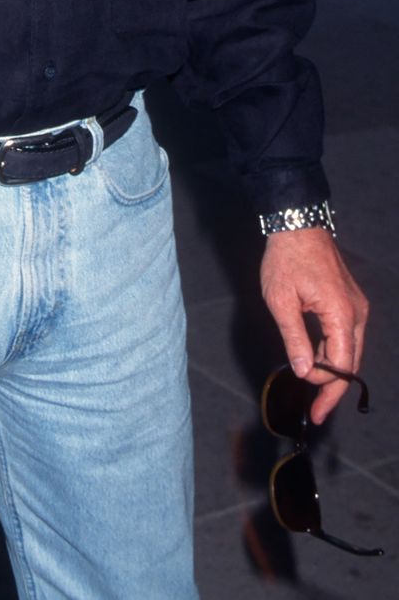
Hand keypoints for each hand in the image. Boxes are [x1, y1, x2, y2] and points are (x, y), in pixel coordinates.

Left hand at [261, 228, 368, 424]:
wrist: (297, 224)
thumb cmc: (286, 259)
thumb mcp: (281, 301)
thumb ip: (294, 338)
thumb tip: (303, 370)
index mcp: (342, 313)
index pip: (342, 363)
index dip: (324, 382)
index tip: (302, 384)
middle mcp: (356, 312)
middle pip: (352, 362)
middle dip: (335, 389)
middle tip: (318, 413)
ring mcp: (355, 306)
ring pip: (350, 350)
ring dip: (334, 372)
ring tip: (316, 394)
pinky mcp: (348, 302)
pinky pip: (345, 335)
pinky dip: (333, 352)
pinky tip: (318, 364)